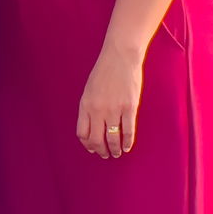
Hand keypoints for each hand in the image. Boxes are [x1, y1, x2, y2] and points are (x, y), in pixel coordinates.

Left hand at [77, 43, 143, 157]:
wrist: (120, 58)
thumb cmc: (104, 72)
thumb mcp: (90, 90)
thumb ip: (90, 107)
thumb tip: (93, 126)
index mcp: (85, 105)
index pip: (82, 133)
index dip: (87, 144)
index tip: (92, 148)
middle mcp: (97, 110)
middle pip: (96, 140)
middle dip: (101, 151)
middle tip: (105, 155)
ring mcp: (114, 110)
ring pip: (112, 139)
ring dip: (115, 150)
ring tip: (117, 153)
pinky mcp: (129, 108)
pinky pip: (128, 131)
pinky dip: (128, 142)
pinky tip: (127, 146)